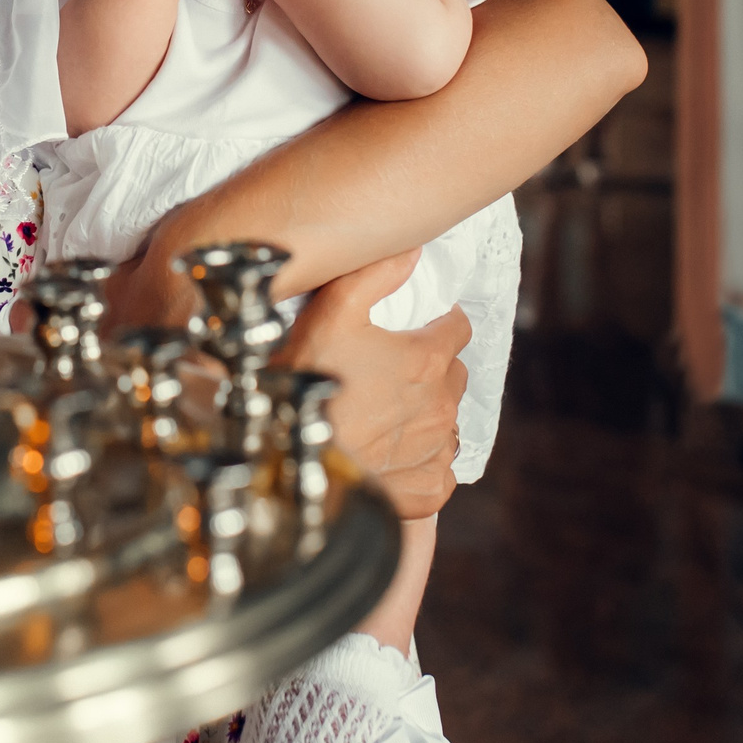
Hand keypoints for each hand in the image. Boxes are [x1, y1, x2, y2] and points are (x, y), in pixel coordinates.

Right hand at [277, 250, 467, 518]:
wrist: (285, 460)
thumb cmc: (304, 383)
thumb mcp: (330, 312)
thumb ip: (374, 274)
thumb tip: (412, 251)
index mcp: (427, 360)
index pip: (457, 329)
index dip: (439, 323)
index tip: (416, 327)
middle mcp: (440, 407)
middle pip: (454, 375)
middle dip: (434, 368)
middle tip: (392, 370)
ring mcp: (433, 452)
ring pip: (447, 424)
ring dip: (427, 415)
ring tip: (386, 414)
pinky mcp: (424, 492)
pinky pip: (438, 472)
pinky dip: (422, 463)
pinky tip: (391, 456)